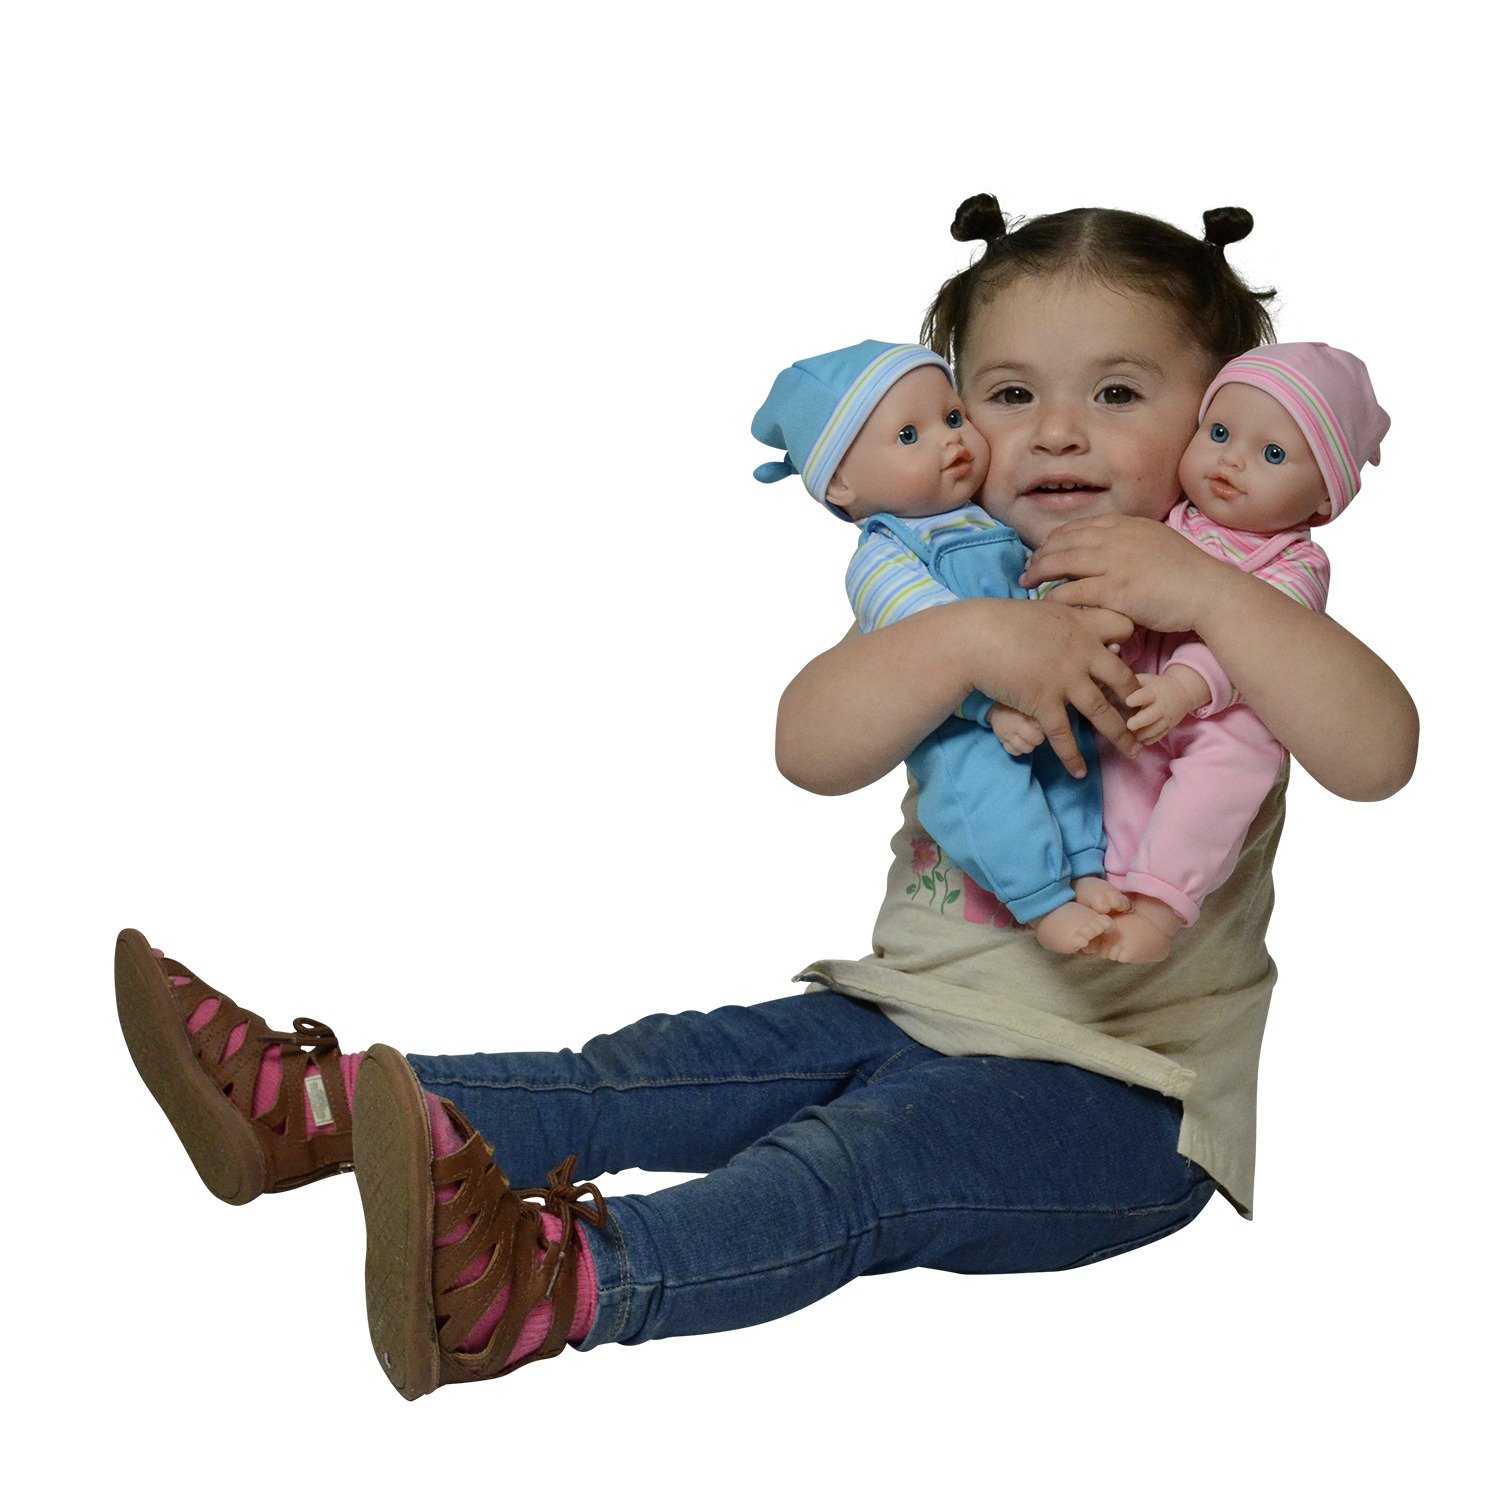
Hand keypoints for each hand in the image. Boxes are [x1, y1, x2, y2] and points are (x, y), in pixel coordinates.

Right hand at [966, 598, 1142, 775]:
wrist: (974, 638)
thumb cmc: (1000, 620)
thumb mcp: (1042, 610)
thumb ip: (1062, 618)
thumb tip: (1068, 617)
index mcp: (1082, 625)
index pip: (1123, 628)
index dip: (1126, 641)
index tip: (1124, 653)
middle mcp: (1082, 653)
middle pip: (1123, 679)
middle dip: (1137, 700)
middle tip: (1146, 716)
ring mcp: (1066, 680)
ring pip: (1103, 712)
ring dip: (1121, 735)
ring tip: (1134, 752)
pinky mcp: (1045, 702)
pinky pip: (1064, 735)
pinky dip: (1073, 756)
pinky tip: (1080, 772)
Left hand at [1020, 515, 1220, 634]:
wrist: (1207, 590)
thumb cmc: (1186, 572)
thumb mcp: (1156, 541)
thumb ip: (1130, 540)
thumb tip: (1110, 546)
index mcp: (1126, 524)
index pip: (1079, 526)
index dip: (1057, 538)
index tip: (1046, 549)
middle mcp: (1116, 538)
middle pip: (1064, 541)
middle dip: (1040, 554)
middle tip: (1028, 567)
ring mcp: (1114, 563)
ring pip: (1062, 562)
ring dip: (1039, 571)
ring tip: (1027, 581)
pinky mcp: (1114, 590)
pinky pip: (1073, 591)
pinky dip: (1055, 595)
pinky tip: (1046, 602)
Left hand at [1124, 666, 1208, 743]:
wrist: (1182, 692)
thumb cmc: (1154, 685)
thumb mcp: (1144, 680)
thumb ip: (1129, 685)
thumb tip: (1109, 690)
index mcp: (1153, 691)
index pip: (1145, 695)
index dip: (1137, 698)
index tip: (1128, 701)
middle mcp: (1161, 705)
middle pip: (1151, 715)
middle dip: (1140, 721)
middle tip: (1129, 725)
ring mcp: (1166, 718)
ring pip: (1154, 729)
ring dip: (1142, 734)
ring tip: (1131, 736)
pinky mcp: (1168, 728)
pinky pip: (1158, 736)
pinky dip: (1148, 740)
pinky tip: (1138, 740)